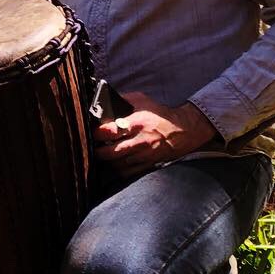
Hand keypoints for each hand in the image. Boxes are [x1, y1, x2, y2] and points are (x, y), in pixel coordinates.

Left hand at [94, 94, 218, 177]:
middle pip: (111, 152)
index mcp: (137, 123)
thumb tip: (103, 102)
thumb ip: (122, 101)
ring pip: (117, 165)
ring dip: (106, 162)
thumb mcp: (142, 100)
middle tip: (91, 147)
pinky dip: (117, 170)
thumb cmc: (159, 114)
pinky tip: (111, 165)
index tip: (91, 132)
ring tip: (99, 155)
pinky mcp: (148, 165)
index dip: (97, 134)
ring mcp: (144, 155)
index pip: (111, 131)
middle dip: (97, 151)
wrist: (183, 130)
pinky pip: (128, 173)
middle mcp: (140, 141)